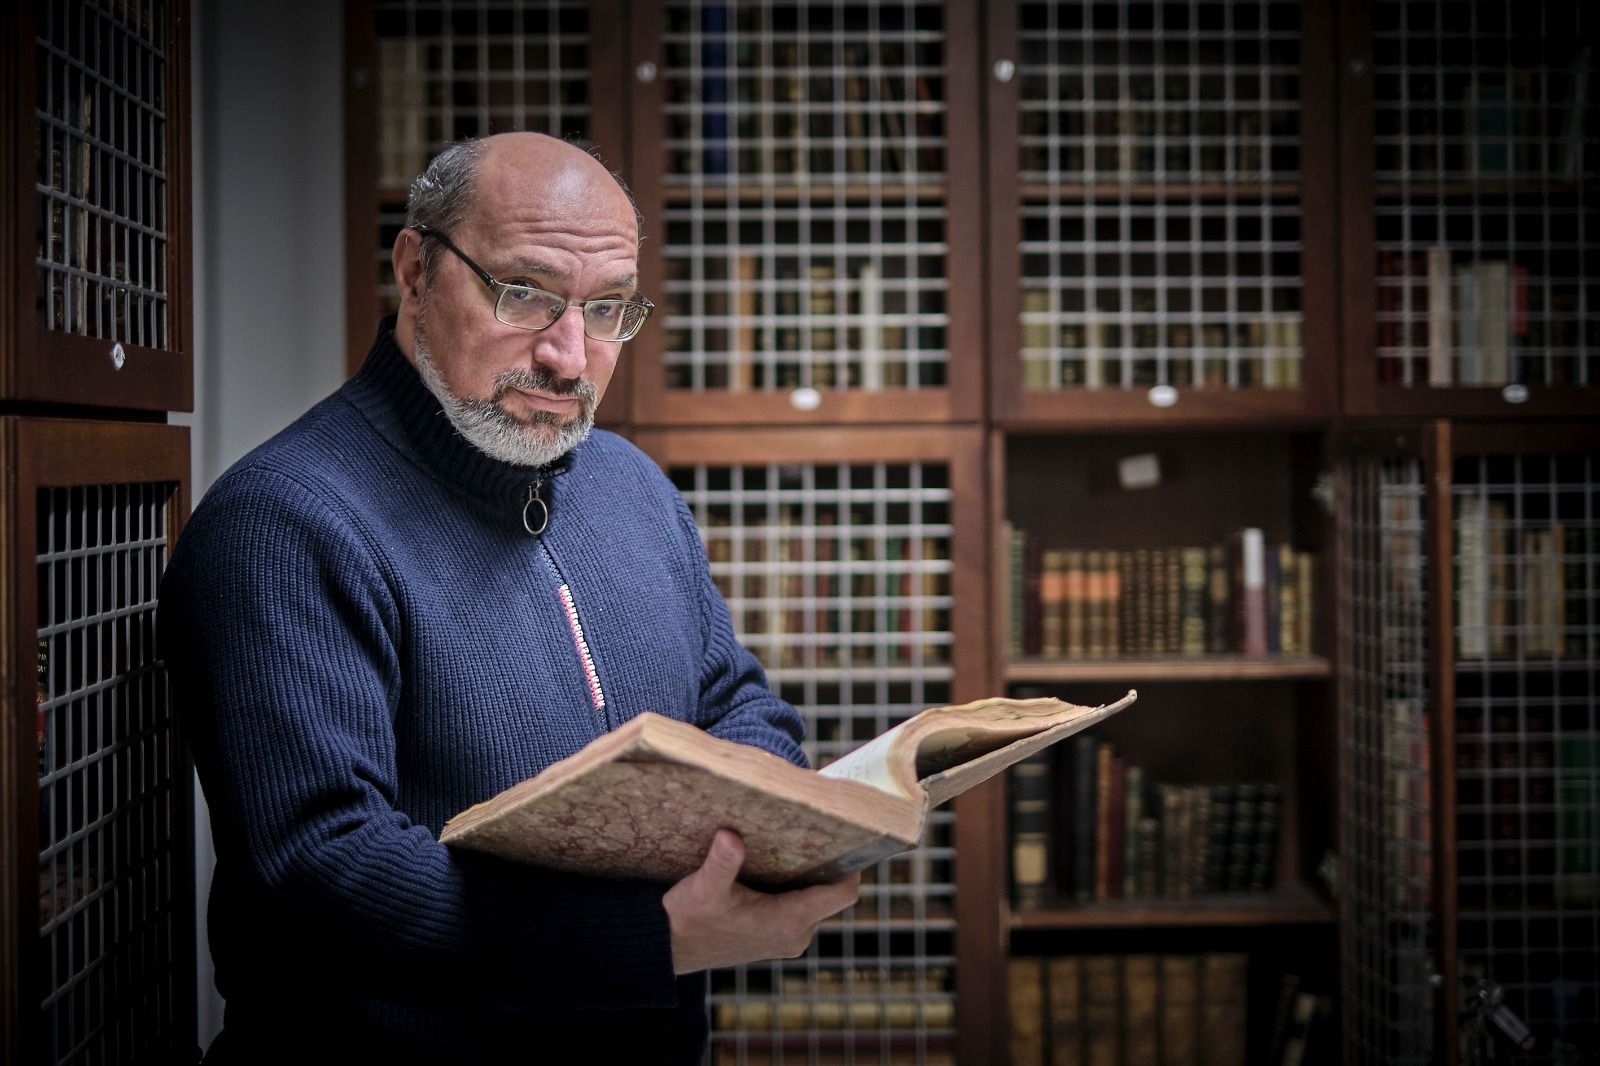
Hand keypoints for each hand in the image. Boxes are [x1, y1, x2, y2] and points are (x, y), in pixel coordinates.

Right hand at [664, 829, 860, 973]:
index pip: (843, 893)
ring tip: (796, 841)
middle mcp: (797, 933)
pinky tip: (776, 864)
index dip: (852, 865)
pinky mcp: (776, 936)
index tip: (849, 835)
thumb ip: (721, 863)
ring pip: (815, 899)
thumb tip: (730, 836)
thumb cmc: (688, 919)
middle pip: (831, 893)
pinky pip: (800, 906)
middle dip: (826, 863)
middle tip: (816, 827)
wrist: (669, 948)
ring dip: (808, 875)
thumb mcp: (703, 888)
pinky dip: (794, 887)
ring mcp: (788, 937)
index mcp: (790, 920)